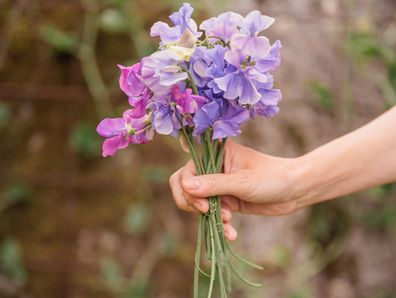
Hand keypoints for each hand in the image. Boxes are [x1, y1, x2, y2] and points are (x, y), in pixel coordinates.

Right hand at [169, 141, 300, 240]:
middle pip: (185, 187)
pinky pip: (212, 214)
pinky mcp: (226, 200)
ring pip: (198, 203)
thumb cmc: (272, 178)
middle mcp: (213, 167)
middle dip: (194, 204)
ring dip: (209, 217)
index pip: (187, 171)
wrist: (294, 191)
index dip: (189, 189)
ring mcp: (218, 184)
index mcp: (215, 153)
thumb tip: (185, 186)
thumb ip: (214, 185)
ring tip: (227, 223)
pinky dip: (219, 224)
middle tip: (207, 213)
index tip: (203, 205)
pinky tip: (231, 233)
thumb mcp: (242, 182)